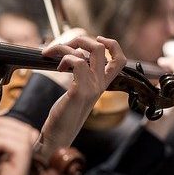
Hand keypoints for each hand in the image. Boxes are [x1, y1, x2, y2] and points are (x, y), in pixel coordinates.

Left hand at [39, 35, 125, 152]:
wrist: (59, 135)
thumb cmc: (66, 113)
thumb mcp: (78, 90)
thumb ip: (82, 74)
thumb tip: (74, 54)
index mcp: (103, 83)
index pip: (120, 59)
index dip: (112, 44)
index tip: (97, 39)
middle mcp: (101, 84)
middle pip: (101, 48)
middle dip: (80, 39)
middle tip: (65, 46)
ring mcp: (92, 87)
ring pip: (89, 52)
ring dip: (65, 47)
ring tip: (53, 55)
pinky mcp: (80, 91)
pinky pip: (77, 63)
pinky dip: (65, 58)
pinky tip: (58, 68)